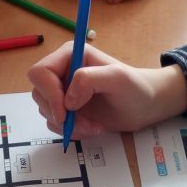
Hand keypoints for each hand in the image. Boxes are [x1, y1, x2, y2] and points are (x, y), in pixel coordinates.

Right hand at [27, 42, 186, 137]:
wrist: (146, 106)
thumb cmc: (136, 87)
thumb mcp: (117, 78)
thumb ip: (90, 79)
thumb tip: (68, 98)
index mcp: (70, 55)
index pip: (40, 72)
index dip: (49, 93)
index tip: (66, 111)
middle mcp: (62, 71)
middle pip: (40, 94)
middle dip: (60, 114)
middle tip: (85, 123)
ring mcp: (63, 91)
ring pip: (47, 111)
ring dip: (68, 124)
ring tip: (93, 125)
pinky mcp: (68, 109)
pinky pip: (55, 123)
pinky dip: (71, 130)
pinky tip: (92, 127)